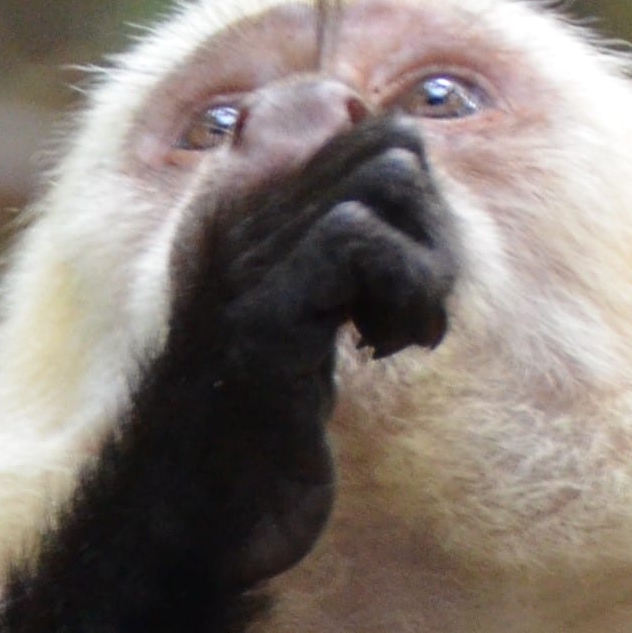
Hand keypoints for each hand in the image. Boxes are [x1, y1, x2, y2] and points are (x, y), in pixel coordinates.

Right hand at [150, 116, 458, 586]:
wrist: (202, 520)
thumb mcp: (306, 307)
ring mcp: (245, 260)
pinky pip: (360, 238)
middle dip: (430, 223)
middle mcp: (233, 211)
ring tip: (398, 332)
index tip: (393, 266)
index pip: (348, 112)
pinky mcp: (264, 314)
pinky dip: (406, 294)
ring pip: (388, 176)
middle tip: (410, 308)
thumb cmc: (260, 421)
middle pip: (387, 140)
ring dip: (427, 263)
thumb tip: (357, 117)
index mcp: (239, 201)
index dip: (403, 184)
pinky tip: (385, 348)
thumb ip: (333, 222)